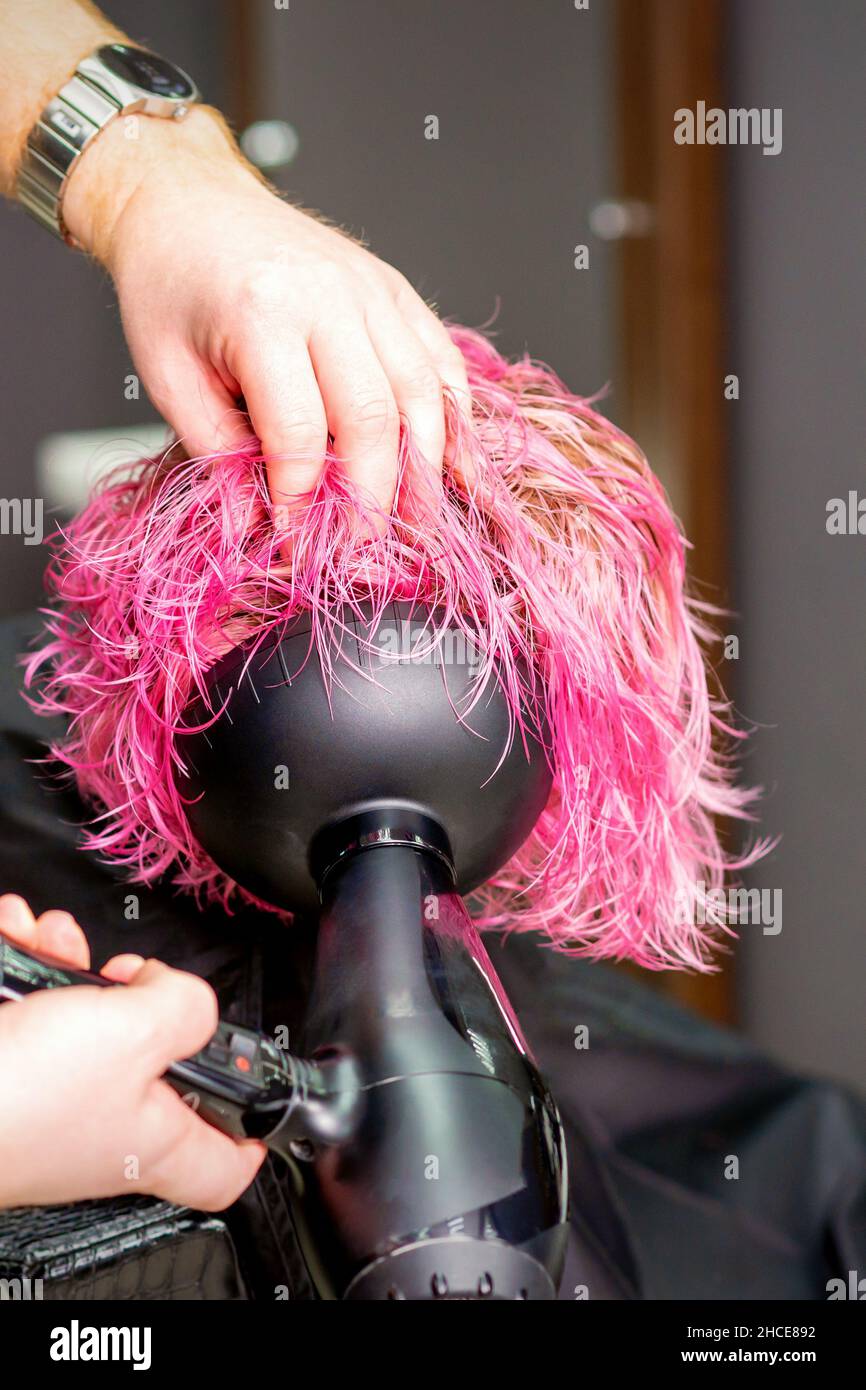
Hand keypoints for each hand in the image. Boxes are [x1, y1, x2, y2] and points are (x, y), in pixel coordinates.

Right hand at [0, 894, 264, 1209]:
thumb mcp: (138, 1031)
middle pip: (150, 1062)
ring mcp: (50, 1104)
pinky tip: (21, 936)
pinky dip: (26, 968)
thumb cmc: (21, 1095)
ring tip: (58, 940)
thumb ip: (186, 1006)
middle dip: (137, 999)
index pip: (225, 1166)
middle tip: (127, 978)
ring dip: (71, 968)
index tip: (262, 1091)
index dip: (253, 1130)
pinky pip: (29, 1011)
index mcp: (152, 1140)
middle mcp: (102, 1129)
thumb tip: (187, 997)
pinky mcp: (6, 1078)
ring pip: (83, 1024)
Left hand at [62, 109, 469, 514]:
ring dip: (426, 472)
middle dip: (374, 500)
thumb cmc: (171, 285)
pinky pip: (442, 363)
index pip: (300, 436)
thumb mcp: (168, 376)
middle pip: (375, 419)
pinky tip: (450, 467)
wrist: (187, 202)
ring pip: (423, 395)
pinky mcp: (396, 291)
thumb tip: (259, 528)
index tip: (296, 547)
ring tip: (418, 527)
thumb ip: (218, 454)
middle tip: (362, 551)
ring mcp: (372, 290)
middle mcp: (328, 297)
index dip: (303, 504)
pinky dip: (452, 420)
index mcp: (262, 313)